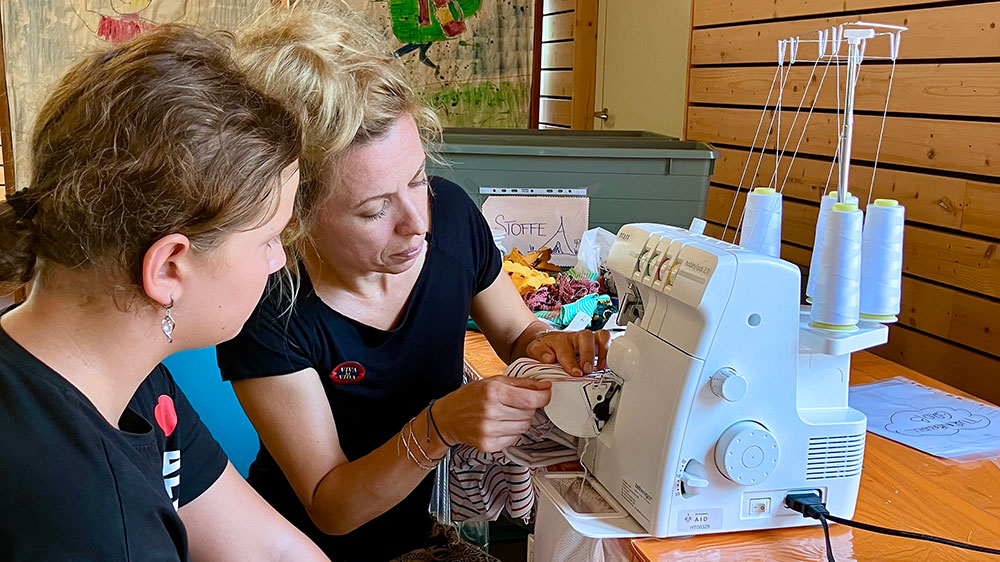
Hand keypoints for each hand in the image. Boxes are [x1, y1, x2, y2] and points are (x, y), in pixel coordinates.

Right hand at [433, 376, 551, 452]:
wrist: (448, 417)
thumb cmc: (470, 397)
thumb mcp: (494, 381)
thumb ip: (522, 383)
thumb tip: (545, 386)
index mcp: (492, 392)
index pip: (530, 399)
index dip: (544, 397)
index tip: (546, 394)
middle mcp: (490, 412)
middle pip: (529, 414)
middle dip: (528, 407)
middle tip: (516, 403)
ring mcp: (489, 430)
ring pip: (524, 427)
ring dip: (521, 420)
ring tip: (506, 413)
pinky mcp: (488, 445)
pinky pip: (514, 439)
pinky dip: (512, 432)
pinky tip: (500, 424)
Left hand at [526, 329, 610, 375]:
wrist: (550, 340)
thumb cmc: (547, 347)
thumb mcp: (536, 349)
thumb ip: (540, 353)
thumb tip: (548, 358)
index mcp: (561, 340)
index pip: (566, 350)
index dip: (571, 362)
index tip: (575, 373)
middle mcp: (576, 337)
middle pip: (586, 337)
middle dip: (588, 354)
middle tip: (587, 370)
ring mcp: (589, 339)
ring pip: (601, 336)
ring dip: (604, 351)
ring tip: (601, 367)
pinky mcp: (598, 343)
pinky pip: (608, 341)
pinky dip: (611, 351)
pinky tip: (607, 365)